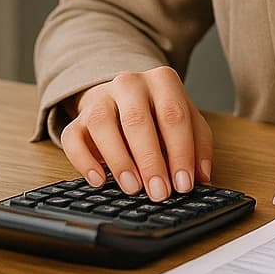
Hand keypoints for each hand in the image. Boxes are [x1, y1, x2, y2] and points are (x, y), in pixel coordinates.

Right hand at [59, 66, 213, 200]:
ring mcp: (100, 98)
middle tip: (159, 192)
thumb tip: (201, 177)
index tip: (183, 183)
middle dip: (150, 161)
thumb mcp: (186, 121)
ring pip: (102, 124)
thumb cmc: (159, 114)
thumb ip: (198, 145)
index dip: (181, 152)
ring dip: (119, 160)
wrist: (122, 97)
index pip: (173, 115)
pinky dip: (84, 161)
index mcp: (162, 80)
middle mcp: (129, 84)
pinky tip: (98, 180)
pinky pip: (72, 137)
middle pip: (137, 120)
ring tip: (133, 187)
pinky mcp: (78, 118)